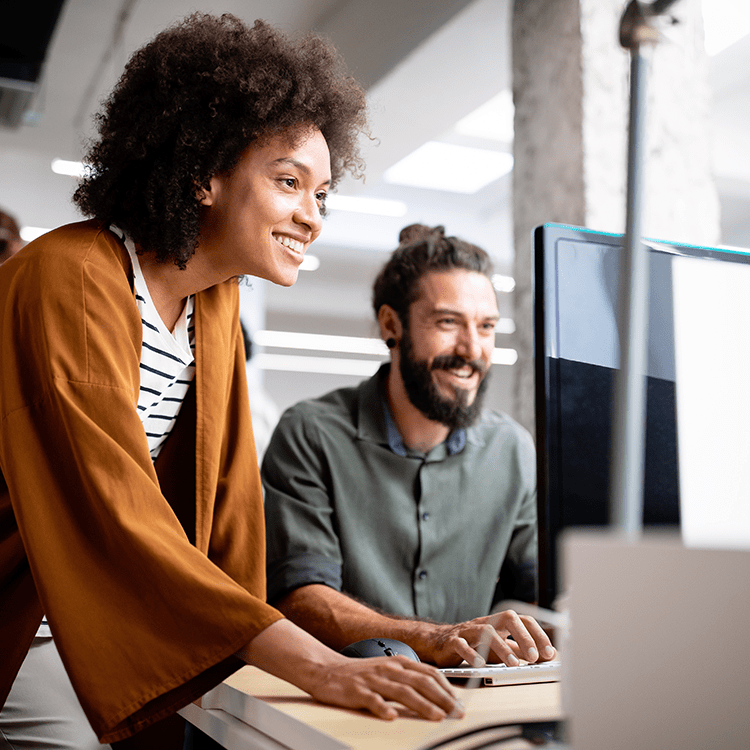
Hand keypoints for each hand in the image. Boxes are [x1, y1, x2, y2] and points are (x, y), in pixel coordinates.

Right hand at [237, 619, 463, 721]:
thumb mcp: (388, 670)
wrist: (327, 669)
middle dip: (442, 698)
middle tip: (456, 713)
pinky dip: (383, 708)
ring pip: (402, 691)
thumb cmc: (361, 673)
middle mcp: (389, 668)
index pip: (429, 673)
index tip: (460, 702)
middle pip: (421, 682)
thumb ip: (409, 679)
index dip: (447, 688)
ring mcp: (374, 679)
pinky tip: (392, 717)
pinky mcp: (357, 691)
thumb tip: (436, 693)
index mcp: (399, 662)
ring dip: (422, 704)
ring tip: (436, 717)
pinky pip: (372, 700)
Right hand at [425, 610, 556, 667]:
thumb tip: (545, 657)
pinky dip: (472, 654)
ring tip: (513, 664)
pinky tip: (481, 665)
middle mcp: (485, 623)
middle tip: (534, 657)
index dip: (537, 634)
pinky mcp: (452, 642)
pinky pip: (462, 645)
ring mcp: (468, 631)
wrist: (438, 642)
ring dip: (502, 647)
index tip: (549, 653)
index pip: (522, 620)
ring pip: (486, 631)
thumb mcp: (498, 647)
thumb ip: (518, 650)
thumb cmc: (472, 645)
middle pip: (507, 618)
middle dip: (523, 636)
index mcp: (498, 624)